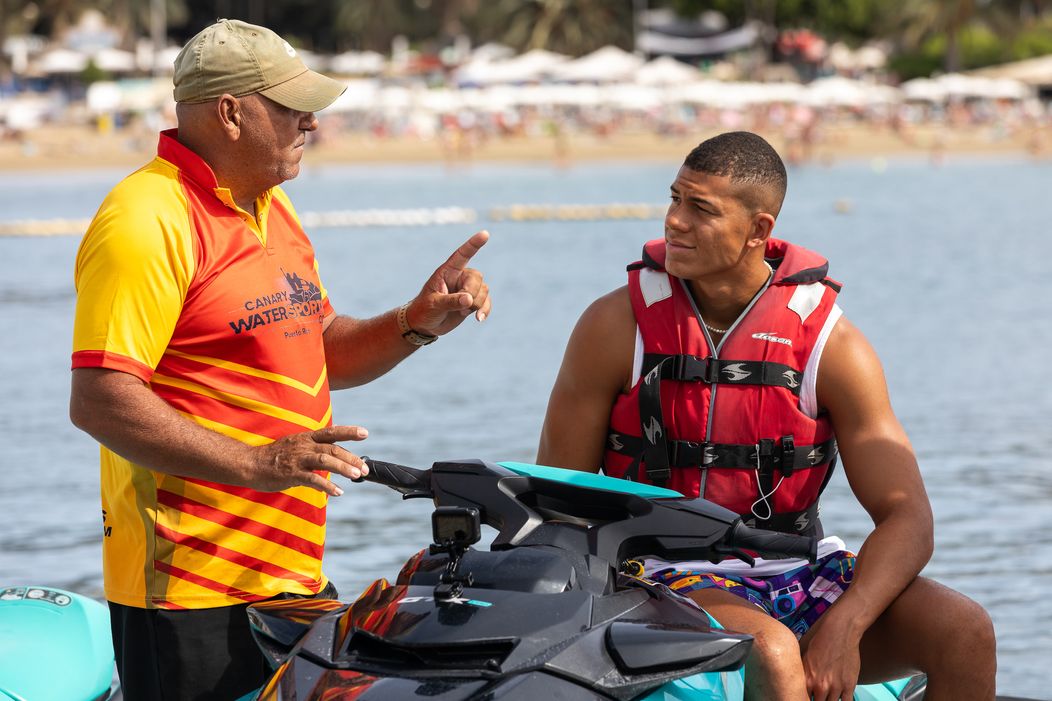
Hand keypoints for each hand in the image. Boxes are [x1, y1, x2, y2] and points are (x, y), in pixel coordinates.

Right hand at [251, 425, 369, 495]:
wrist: (250, 464)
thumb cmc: (275, 457)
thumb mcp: (296, 445)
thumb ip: (314, 447)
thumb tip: (335, 450)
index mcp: (306, 438)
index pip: (331, 431)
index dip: (349, 432)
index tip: (365, 433)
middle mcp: (304, 446)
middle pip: (333, 449)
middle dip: (352, 458)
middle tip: (365, 468)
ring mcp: (298, 459)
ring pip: (325, 461)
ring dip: (343, 468)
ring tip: (357, 476)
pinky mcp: (291, 474)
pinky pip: (312, 479)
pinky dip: (327, 486)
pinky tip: (338, 492)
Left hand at [406, 230, 491, 335]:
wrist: (424, 324)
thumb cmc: (424, 310)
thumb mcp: (433, 305)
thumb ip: (450, 301)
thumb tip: (468, 299)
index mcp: (447, 272)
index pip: (462, 255)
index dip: (473, 244)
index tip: (485, 234)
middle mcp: (459, 277)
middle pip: (477, 278)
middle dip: (472, 294)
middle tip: (462, 308)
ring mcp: (467, 289)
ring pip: (484, 290)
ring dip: (477, 304)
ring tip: (462, 313)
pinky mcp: (472, 301)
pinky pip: (487, 301)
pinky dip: (485, 310)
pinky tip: (479, 319)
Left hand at [799, 609, 861, 700]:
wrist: (839, 633)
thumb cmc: (822, 642)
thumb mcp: (806, 658)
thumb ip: (804, 674)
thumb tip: (801, 684)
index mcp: (807, 679)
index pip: (803, 698)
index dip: (804, 699)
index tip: (807, 697)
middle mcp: (820, 686)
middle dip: (817, 700)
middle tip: (819, 696)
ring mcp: (836, 687)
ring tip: (828, 696)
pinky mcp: (849, 686)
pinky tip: (840, 698)